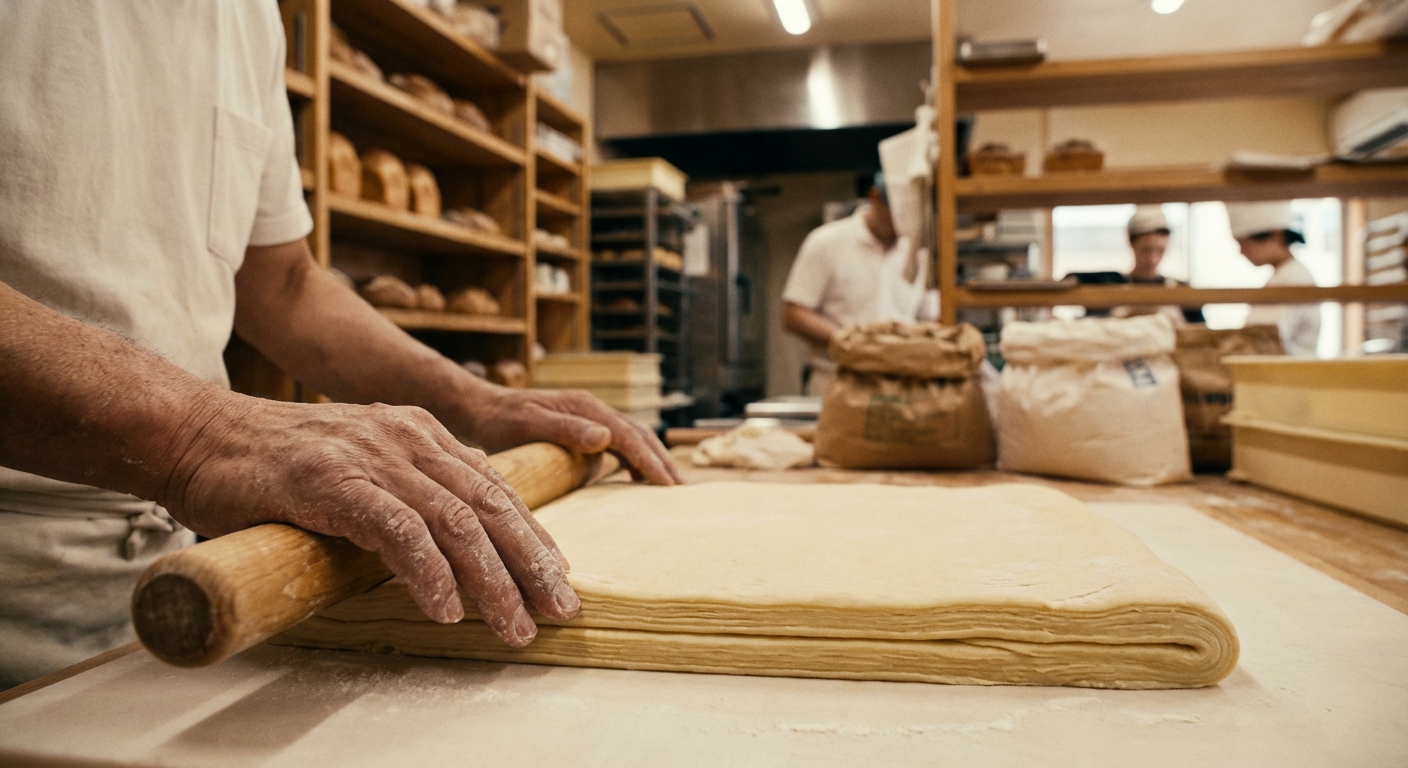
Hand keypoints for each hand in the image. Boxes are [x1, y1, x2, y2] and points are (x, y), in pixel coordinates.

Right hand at [159, 395, 577, 646]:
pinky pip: (397, 531)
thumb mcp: (356, 466)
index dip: (531, 533)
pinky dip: (427, 572)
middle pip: (490, 506)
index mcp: (417, 433)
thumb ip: (401, 491)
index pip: (493, 486)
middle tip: (559, 610)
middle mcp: (405, 438)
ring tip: (514, 625)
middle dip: (531, 563)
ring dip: (491, 582)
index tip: (556, 574)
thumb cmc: (271, 464)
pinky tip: (446, 608)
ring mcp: (370, 457)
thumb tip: (444, 542)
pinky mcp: (332, 482)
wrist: (196, 434)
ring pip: (455, 523)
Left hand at [459, 387, 681, 485]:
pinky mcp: (584, 428)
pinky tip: (638, 479)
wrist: (480, 408)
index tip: (668, 486)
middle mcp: (593, 409)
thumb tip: (606, 438)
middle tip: (680, 491)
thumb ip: (565, 430)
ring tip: (669, 487)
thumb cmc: (499, 419)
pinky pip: (619, 444)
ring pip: (633, 438)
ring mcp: (590, 417)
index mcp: (585, 407)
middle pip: (639, 434)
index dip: (650, 461)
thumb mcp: (528, 423)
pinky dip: (635, 460)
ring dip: (653, 460)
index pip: (628, 435)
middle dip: (661, 461)